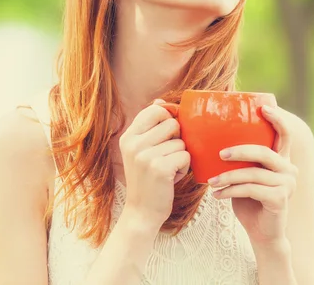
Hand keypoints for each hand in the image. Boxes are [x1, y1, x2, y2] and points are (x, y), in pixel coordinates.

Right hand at [119, 99, 190, 229]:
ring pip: (181, 142)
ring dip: (181, 156)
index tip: (172, 130)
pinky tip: (172, 178)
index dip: (169, 115)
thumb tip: (161, 101)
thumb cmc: (147, 179)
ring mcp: (145, 156)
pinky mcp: (159, 168)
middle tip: (168, 155)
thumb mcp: (141, 150)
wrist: (142, 212)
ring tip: (168, 169)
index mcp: (128, 136)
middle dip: (177, 138)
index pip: (155, 109)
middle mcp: (134, 144)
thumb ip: (150, 127)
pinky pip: (185, 156)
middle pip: (172, 123)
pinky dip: (184, 168)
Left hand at [207, 105, 297, 245]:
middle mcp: (289, 169)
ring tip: (212, 181)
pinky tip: (217, 195)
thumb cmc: (250, 201)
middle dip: (240, 151)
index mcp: (282, 159)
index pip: (284, 134)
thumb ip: (242, 160)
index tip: (263, 108)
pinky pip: (251, 190)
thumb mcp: (246, 176)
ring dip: (228, 176)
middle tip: (220, 153)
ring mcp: (287, 185)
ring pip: (253, 173)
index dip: (277, 119)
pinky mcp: (280, 200)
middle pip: (264, 152)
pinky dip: (231, 191)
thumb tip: (215, 142)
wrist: (261, 234)